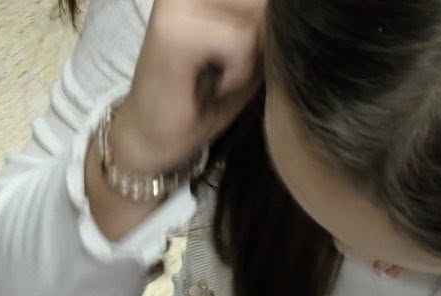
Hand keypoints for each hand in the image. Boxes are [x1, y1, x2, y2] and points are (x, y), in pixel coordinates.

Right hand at [110, 0, 265, 174]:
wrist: (153, 138)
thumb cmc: (204, 96)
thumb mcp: (251, 48)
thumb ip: (267, 20)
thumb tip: (287, 10)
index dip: (265, 26)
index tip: (234, 54)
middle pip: (261, 2)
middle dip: (261, 37)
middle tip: (228, 67)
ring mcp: (177, 5)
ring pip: (258, 14)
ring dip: (252, 54)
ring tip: (222, 75)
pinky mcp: (175, 32)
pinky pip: (241, 41)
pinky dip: (239, 72)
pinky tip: (217, 86)